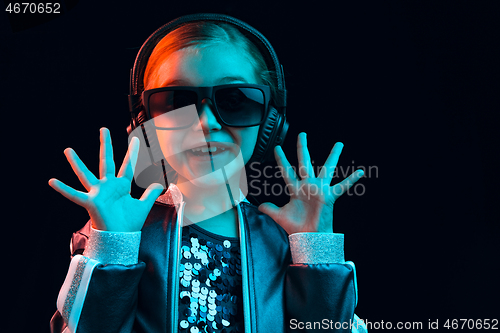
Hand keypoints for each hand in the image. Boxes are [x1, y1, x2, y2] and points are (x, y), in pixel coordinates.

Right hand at [48, 128, 163, 231]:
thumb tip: (159, 183)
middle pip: (108, 161)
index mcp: (121, 186)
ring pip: (86, 174)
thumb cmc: (130, 223)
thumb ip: (151, 194)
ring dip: (76, 162)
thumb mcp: (144, 205)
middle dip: (106, 145)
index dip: (133, 153)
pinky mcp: (90, 202)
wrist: (121, 237)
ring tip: (68, 150)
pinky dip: (63, 189)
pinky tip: (52, 181)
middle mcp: (108, 186)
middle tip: (104, 129)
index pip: (128, 165)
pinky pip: (74, 195)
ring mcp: (98, 193)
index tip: (135, 139)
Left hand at [258, 132, 363, 233]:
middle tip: (302, 134)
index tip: (277, 147)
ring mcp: (319, 190)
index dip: (282, 159)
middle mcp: (308, 186)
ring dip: (333, 156)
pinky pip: (342, 186)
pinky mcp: (329, 196)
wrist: (308, 237)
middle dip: (302, 148)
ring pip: (327, 169)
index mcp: (295, 189)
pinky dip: (351, 180)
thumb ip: (269, 209)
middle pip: (304, 162)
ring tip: (339, 144)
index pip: (287, 170)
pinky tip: (360, 172)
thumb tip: (258, 206)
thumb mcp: (279, 216)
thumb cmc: (296, 227)